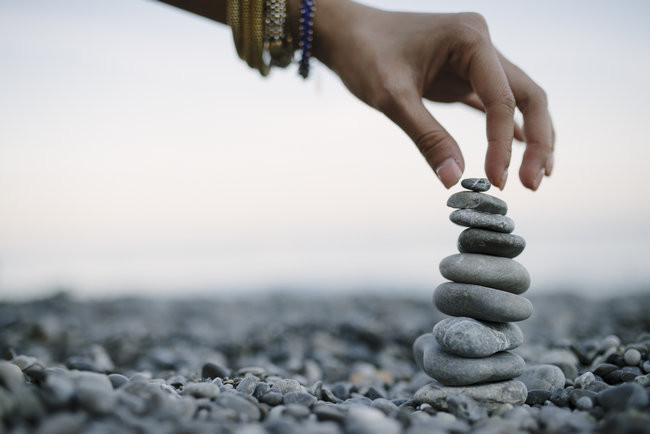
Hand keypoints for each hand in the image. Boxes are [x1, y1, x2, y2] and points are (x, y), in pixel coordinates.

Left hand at [311, 0, 554, 189]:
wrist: (346, 34)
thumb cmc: (364, 55)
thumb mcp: (392, 98)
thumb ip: (427, 137)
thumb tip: (454, 180)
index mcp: (470, 39)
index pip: (502, 99)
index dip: (501, 144)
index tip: (496, 180)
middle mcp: (481, 43)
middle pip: (528, 95)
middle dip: (538, 141)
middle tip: (532, 184)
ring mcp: (475, 58)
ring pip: (518, 98)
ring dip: (532, 135)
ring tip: (536, 175)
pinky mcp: (464, 72)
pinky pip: (496, 101)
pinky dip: (509, 127)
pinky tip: (520, 153)